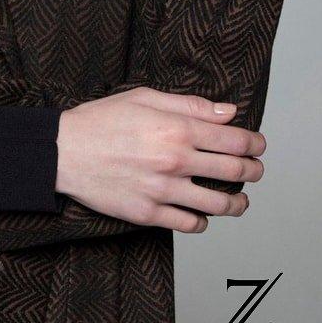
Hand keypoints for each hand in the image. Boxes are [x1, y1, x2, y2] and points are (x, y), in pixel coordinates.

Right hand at [56, 87, 265, 232]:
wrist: (63, 152)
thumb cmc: (101, 120)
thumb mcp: (145, 98)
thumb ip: (190, 105)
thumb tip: (228, 112)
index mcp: (176, 129)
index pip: (235, 140)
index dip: (255, 143)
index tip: (258, 145)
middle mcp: (175, 161)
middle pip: (234, 171)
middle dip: (254, 170)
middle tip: (255, 170)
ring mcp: (162, 191)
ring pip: (218, 204)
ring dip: (238, 203)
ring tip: (240, 201)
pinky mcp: (148, 214)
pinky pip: (190, 224)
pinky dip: (203, 221)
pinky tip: (203, 214)